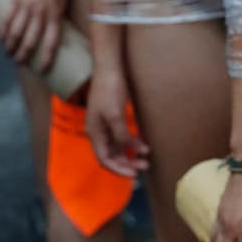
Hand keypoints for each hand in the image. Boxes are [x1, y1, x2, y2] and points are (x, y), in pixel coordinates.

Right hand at [1, 0, 69, 70]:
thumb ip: (57, 14)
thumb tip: (50, 30)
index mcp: (56, 14)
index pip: (52, 42)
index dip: (47, 58)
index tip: (44, 69)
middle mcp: (41, 12)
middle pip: (30, 41)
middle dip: (24, 55)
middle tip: (20, 62)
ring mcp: (27, 6)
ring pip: (16, 32)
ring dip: (11, 46)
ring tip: (9, 53)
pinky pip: (8, 18)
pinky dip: (4, 31)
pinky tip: (2, 38)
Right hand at [86, 61, 148, 178]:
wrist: (110, 66)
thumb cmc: (110, 89)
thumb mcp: (115, 114)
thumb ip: (121, 134)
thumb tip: (132, 151)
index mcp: (94, 133)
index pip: (105, 159)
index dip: (119, 169)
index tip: (134, 175)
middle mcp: (98, 131)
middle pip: (111, 155)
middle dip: (127, 163)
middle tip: (145, 166)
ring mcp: (105, 124)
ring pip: (117, 147)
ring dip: (130, 154)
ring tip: (146, 158)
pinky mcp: (114, 116)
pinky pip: (121, 136)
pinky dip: (131, 142)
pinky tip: (143, 144)